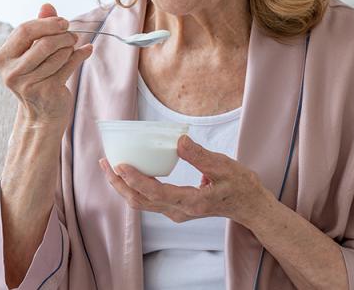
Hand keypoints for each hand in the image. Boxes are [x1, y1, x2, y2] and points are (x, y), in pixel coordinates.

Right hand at [0, 3, 92, 128]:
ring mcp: (28, 84)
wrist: (41, 114)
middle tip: (72, 35)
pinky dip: (80, 55)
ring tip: (72, 48)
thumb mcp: (32, 50)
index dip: (47, 23)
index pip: (24, 31)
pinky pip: (69, 65)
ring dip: (70, 48)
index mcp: (2, 58)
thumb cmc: (36, 75)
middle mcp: (10, 72)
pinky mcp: (47, 91)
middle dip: (63, 36)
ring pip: (58, 54)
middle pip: (44, 42)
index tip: (63, 22)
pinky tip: (86, 51)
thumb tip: (47, 5)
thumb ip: (39, 27)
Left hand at [99, 135, 271, 226]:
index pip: (155, 193)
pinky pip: (149, 200)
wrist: (250, 206)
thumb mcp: (224, 166)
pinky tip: (129, 172)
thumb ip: (200, 156)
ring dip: (124, 186)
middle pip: (140, 201)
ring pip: (142, 203)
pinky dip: (135, 187)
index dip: (134, 180)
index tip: (119, 165)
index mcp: (191, 202)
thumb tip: (179, 141)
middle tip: (104, 162)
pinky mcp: (176, 208)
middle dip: (119, 183)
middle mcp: (180, 211)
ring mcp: (177, 212)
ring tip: (110, 166)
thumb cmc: (240, 185)